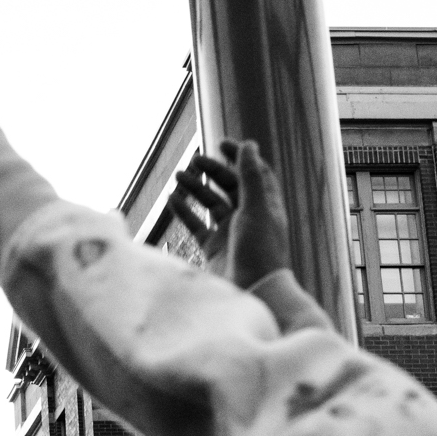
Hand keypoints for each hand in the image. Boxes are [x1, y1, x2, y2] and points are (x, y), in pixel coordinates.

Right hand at [168, 139, 291, 290]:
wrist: (254, 291)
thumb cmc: (260, 251)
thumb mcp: (256, 209)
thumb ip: (251, 177)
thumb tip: (248, 145)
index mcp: (264, 204)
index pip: (253, 172)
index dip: (240, 156)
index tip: (221, 144)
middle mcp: (248, 216)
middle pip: (230, 185)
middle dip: (213, 170)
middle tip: (194, 160)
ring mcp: (230, 232)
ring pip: (210, 203)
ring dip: (195, 188)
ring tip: (178, 177)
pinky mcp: (214, 248)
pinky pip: (196, 224)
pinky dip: (184, 211)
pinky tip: (171, 200)